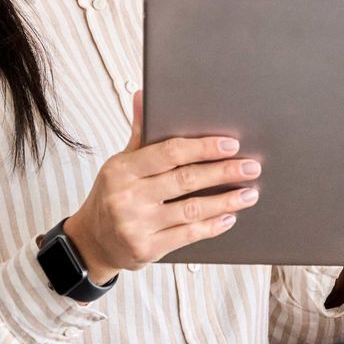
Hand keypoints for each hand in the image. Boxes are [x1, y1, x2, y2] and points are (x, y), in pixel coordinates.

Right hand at [64, 92, 260, 282]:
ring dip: (226, 201)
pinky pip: (188, 235)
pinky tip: (230, 217)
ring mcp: (136, 225)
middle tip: (251, 167)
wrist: (93, 242)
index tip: (231, 145)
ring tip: (249, 193)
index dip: (203, 147)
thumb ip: (139, 134)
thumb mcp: (120, 164)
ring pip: (191, 209)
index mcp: (122, 169)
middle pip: (185, 180)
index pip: (169, 153)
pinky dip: (212, 226)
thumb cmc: (113, 195)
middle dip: (223, 172)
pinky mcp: (147, 249)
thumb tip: (143, 95)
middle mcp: (127, 196)